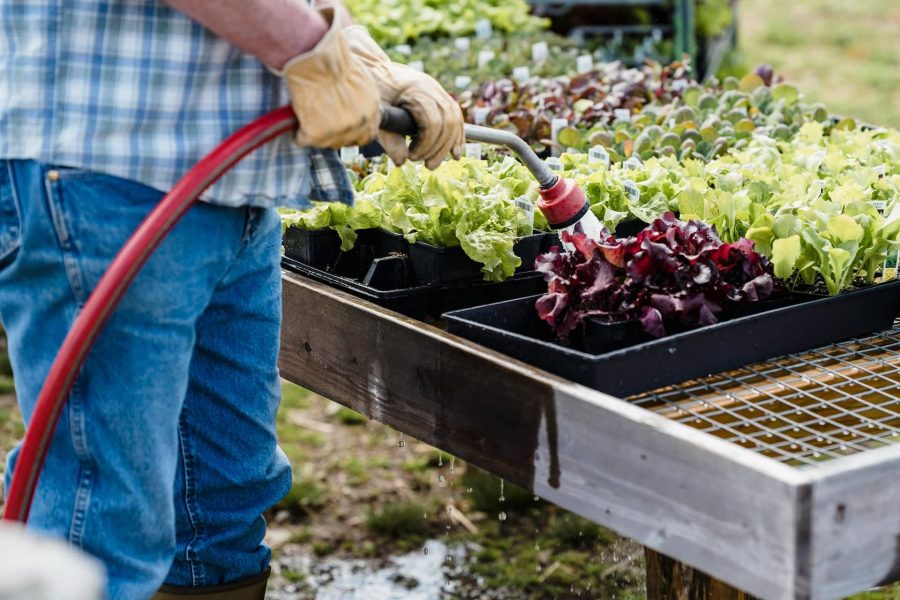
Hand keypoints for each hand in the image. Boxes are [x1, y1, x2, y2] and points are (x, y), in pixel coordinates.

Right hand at [280, 7, 380, 148]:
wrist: (314, 56)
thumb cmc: (333, 59)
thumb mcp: (360, 79)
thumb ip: (362, 99)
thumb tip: (355, 107)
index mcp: (372, 110)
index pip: (367, 134)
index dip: (353, 132)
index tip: (341, 126)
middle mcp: (358, 124)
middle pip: (346, 141)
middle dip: (334, 134)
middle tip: (320, 121)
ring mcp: (338, 131)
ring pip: (325, 143)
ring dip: (316, 132)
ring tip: (307, 116)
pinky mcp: (315, 134)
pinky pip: (303, 139)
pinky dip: (298, 132)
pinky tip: (296, 120)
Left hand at [344, 26, 463, 169]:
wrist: (375, 67)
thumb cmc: (373, 89)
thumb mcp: (377, 114)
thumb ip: (388, 138)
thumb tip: (402, 161)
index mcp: (416, 90)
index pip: (433, 122)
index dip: (426, 144)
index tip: (412, 157)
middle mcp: (431, 88)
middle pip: (448, 123)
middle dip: (439, 149)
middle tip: (426, 166)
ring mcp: (438, 90)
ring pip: (455, 119)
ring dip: (449, 145)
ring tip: (435, 163)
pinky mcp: (439, 94)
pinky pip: (455, 115)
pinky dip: (457, 135)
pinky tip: (455, 152)